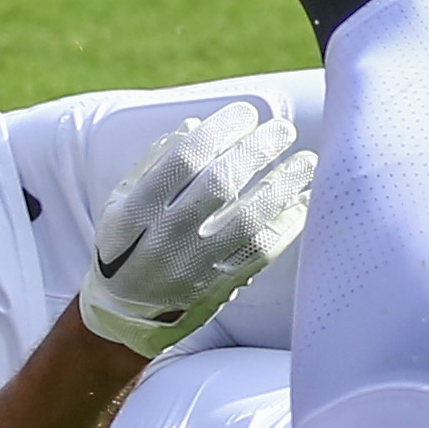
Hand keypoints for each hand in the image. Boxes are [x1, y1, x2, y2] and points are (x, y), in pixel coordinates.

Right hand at [79, 102, 314, 356]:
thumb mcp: (121, 203)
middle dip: (257, 151)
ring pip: (248, 221)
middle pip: (220, 186)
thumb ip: (154, 164)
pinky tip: (303, 201)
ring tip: (307, 161)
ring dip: (282, 187)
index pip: (183, 161)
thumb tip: (194, 126)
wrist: (125, 315)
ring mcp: (195, 266)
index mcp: (135, 212)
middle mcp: (165, 239)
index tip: (246, 113)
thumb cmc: (125, 246)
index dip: (220, 131)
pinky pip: (261, 253)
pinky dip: (287, 225)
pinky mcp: (219, 286)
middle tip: (283, 129)